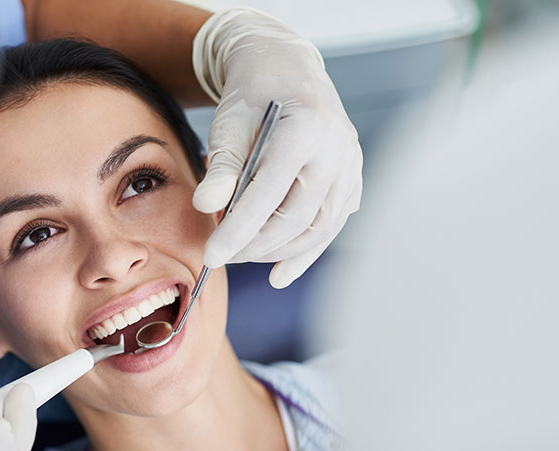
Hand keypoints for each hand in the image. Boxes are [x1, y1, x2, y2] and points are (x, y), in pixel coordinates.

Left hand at [193, 8, 362, 288]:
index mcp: (306, 127)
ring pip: (319, 227)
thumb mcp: (229, 121)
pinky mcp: (352, 179)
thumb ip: (222, 166)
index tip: (212, 255)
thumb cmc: (254, 94)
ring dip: (279, 251)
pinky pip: (332, 225)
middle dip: (256, 245)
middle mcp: (337, 148)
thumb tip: (207, 207)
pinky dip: (306, 252)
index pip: (270, 193)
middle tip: (222, 255)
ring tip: (243, 256)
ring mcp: (350, 165)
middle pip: (298, 216)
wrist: (286, 69)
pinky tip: (279, 273)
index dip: (239, 230)